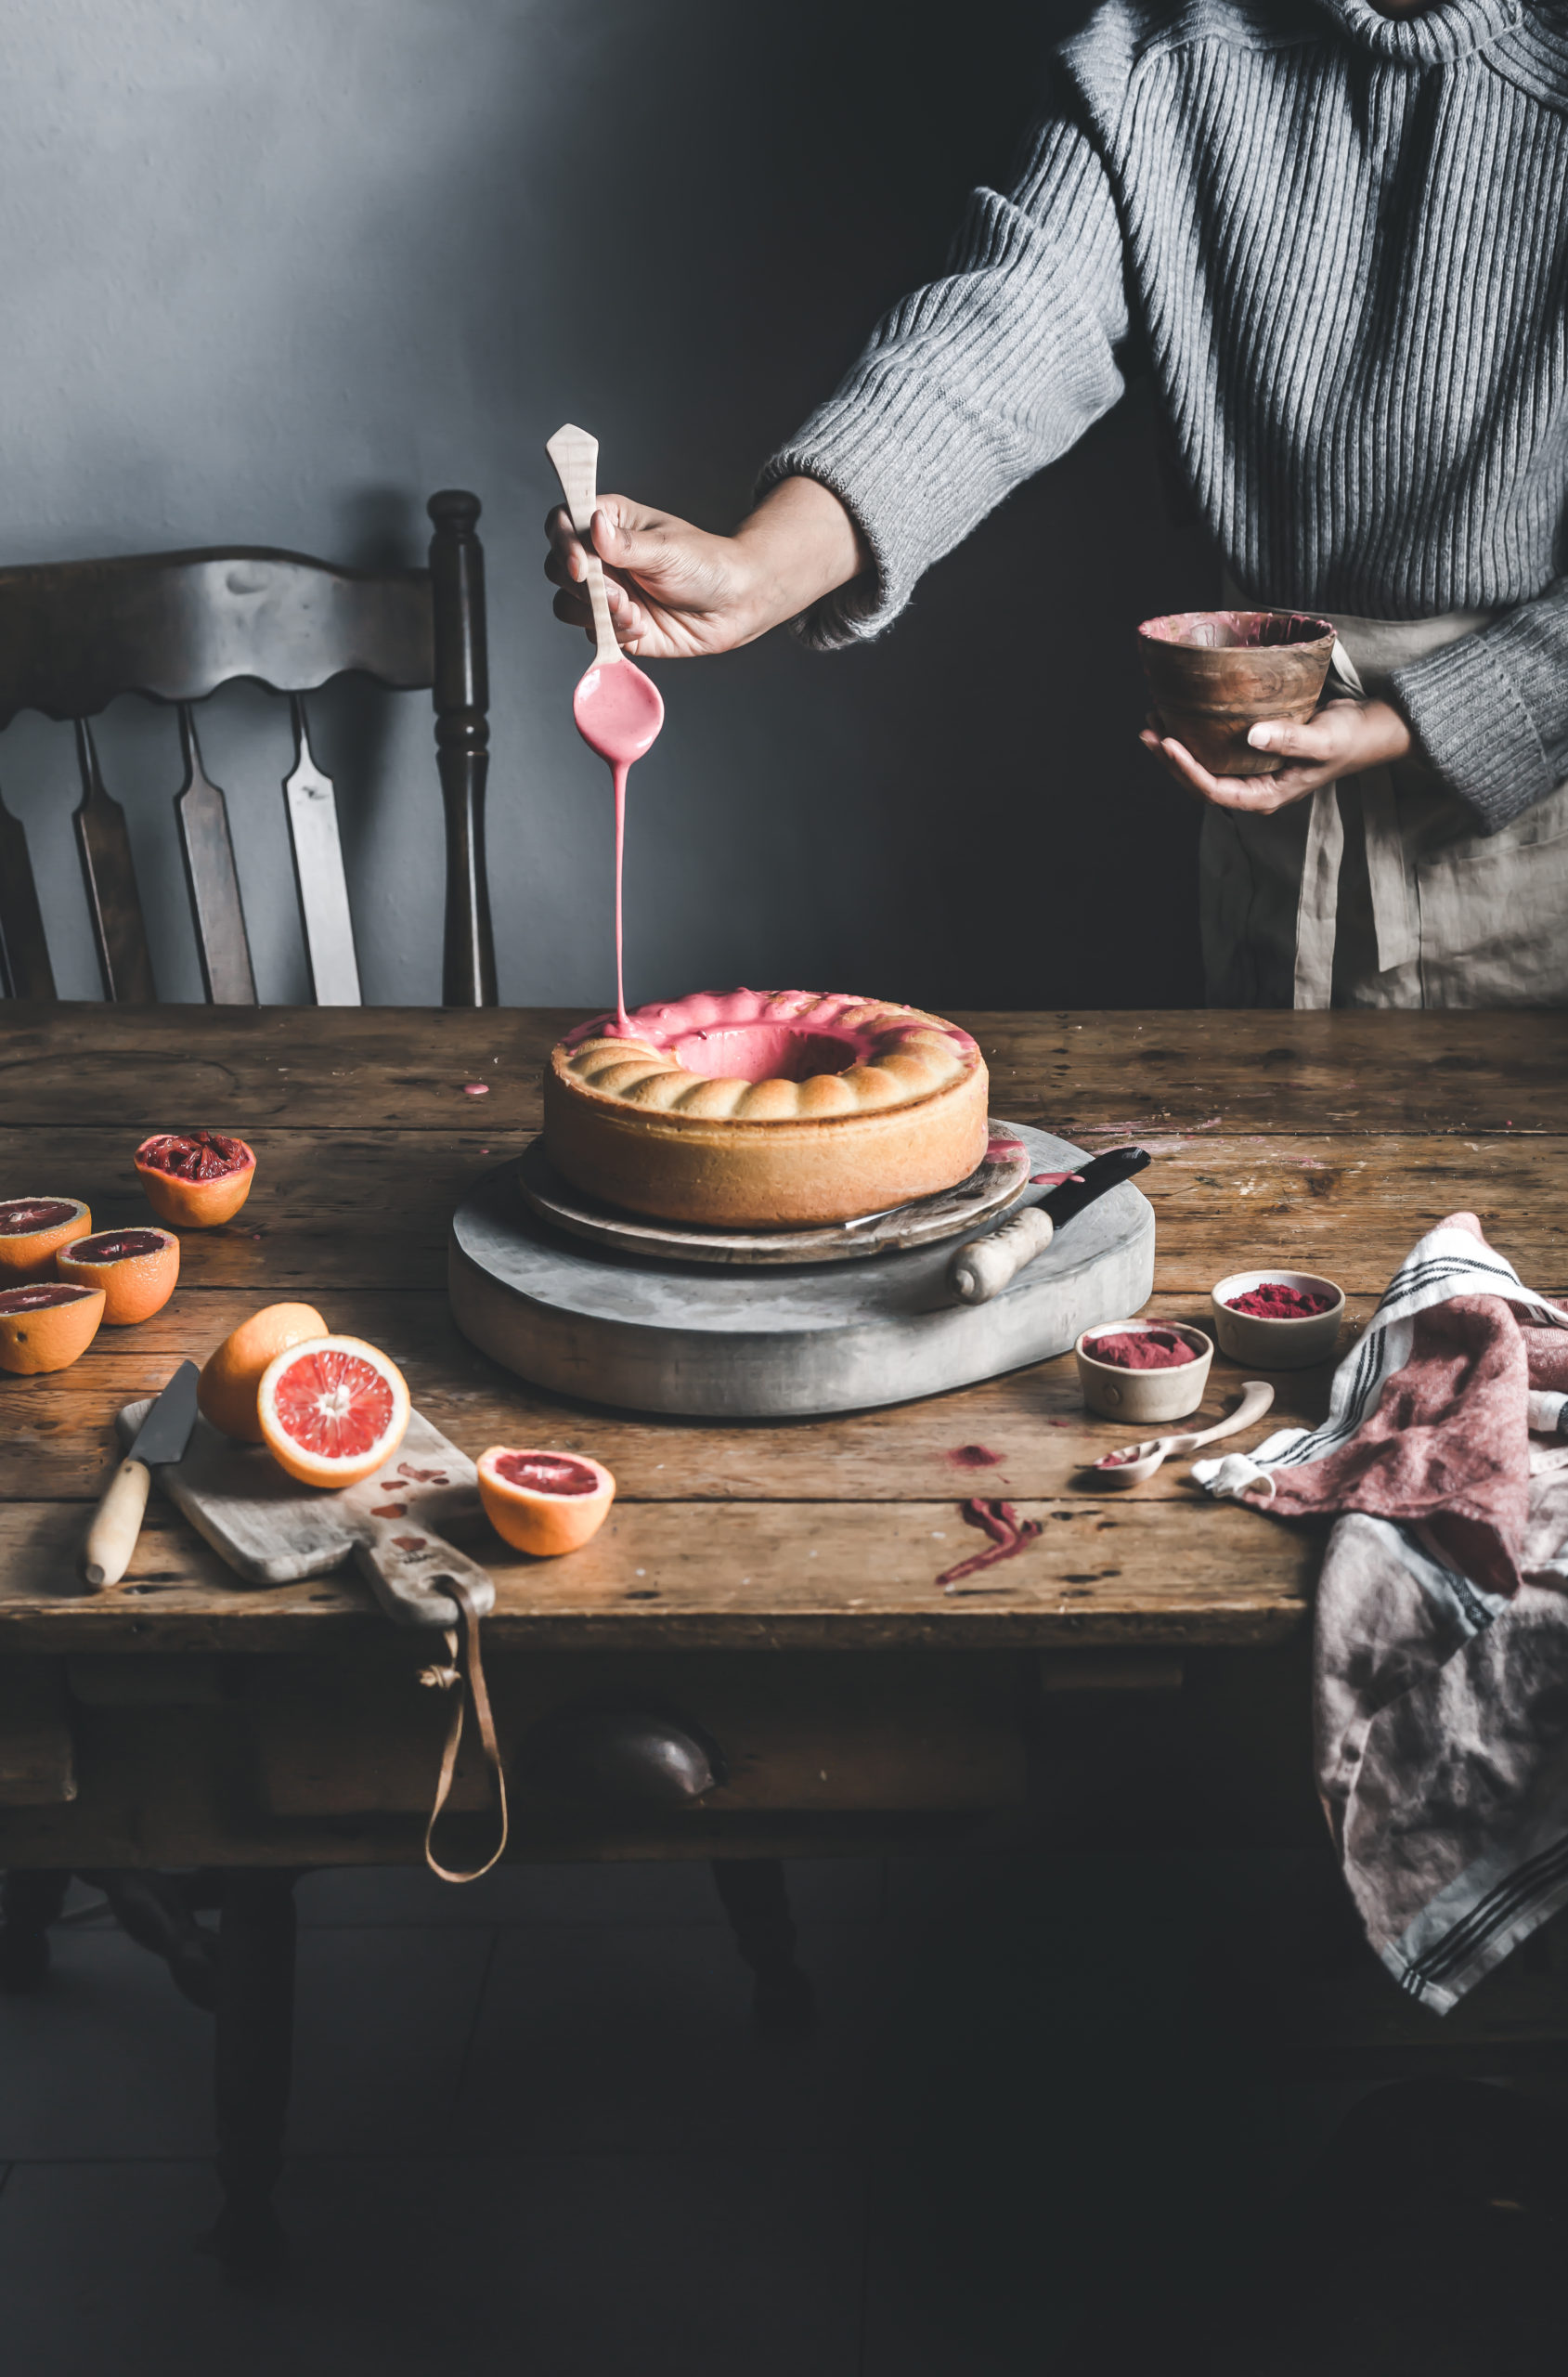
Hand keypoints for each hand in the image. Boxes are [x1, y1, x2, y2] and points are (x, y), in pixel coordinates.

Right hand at [544, 474, 865, 660]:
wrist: (733, 605)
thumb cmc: (706, 564)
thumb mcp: (667, 549)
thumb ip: (626, 544)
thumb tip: (595, 526)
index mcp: (609, 523)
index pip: (561, 523)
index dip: (561, 543)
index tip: (579, 565)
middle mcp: (599, 556)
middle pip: (557, 567)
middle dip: (583, 586)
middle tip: (617, 594)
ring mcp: (604, 592)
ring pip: (566, 603)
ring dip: (595, 612)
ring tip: (633, 612)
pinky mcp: (612, 625)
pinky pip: (590, 632)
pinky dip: (612, 632)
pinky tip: (641, 626)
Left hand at [1139, 698, 1412, 812]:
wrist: (1369, 728)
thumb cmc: (1350, 737)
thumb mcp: (1324, 739)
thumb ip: (1290, 739)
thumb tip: (1252, 735)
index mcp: (1266, 795)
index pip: (1215, 791)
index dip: (1186, 770)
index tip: (1167, 743)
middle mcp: (1254, 787)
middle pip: (1201, 782)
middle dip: (1170, 759)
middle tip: (1147, 729)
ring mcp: (1252, 771)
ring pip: (1204, 766)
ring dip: (1176, 747)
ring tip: (1152, 720)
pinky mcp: (1253, 750)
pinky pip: (1216, 749)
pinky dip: (1195, 734)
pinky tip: (1180, 715)